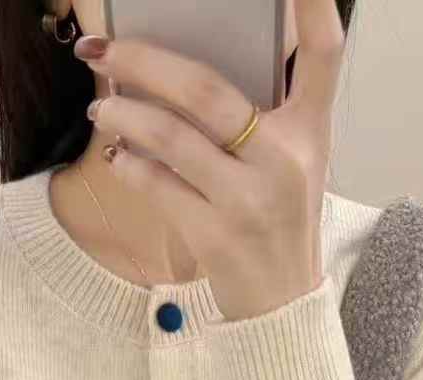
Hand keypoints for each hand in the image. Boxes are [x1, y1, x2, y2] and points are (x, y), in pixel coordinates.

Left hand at [75, 0, 344, 321]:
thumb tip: (178, 66)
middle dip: (140, 60)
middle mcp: (285, 159)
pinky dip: (130, 165)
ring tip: (100, 108)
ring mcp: (250, 200)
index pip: (323, 53)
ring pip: (170, 137)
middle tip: (99, 48)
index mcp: (312, 130)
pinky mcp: (217, 236)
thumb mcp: (291, 161)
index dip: (313, 6)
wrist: (282, 306)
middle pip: (204, 90)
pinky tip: (119, 156)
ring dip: (121, 115)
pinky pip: (158, 185)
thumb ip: (260, 113)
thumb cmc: (276, 219)